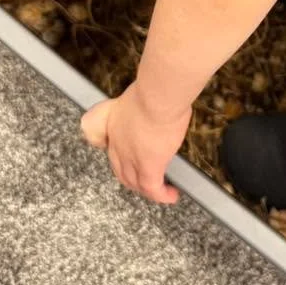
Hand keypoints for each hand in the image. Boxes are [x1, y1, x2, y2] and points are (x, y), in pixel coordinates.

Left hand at [80, 81, 190, 204]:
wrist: (157, 97)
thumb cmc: (153, 88)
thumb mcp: (139, 93)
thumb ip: (143, 102)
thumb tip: (157, 101)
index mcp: (114, 127)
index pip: (114, 152)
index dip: (124, 161)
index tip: (134, 163)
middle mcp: (119, 147)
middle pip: (122, 172)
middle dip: (134, 180)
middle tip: (147, 182)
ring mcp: (132, 159)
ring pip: (135, 183)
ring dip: (147, 190)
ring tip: (160, 191)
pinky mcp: (149, 167)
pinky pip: (153, 189)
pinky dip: (161, 195)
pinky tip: (171, 195)